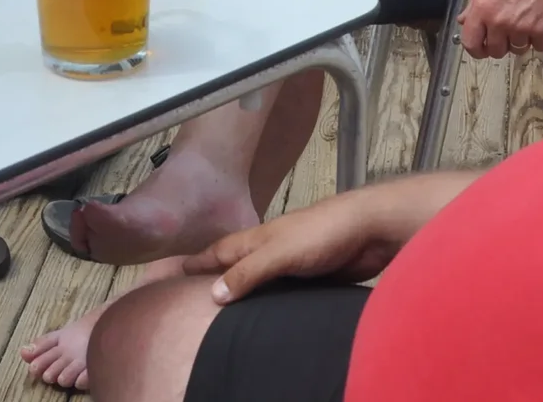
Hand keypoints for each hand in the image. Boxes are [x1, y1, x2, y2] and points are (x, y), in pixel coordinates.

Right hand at [181, 186, 412, 303]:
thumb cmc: (324, 231)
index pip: (218, 251)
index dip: (196, 263)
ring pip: (259, 279)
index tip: (171, 273)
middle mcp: (271, 248)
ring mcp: (292, 263)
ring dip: (242, 289)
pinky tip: (265, 313)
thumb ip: (248, 272)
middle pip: (236, 264)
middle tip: (190, 294)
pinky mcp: (312, 277)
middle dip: (214, 276)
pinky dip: (269, 300)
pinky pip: (282, 291)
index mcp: (258, 238)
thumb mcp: (279, 252)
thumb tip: (212, 295)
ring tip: (222, 309)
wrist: (372, 229)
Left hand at [459, 0, 542, 57]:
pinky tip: (541, 22)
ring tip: (527, 21)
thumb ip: (476, 4)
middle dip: (501, 44)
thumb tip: (464, 20)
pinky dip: (541, 38)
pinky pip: (539, 46)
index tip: (482, 49)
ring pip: (518, 49)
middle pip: (496, 51)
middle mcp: (500, 22)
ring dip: (522, 40)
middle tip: (508, 31)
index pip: (471, 43)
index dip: (476, 49)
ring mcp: (522, 28)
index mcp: (482, 8)